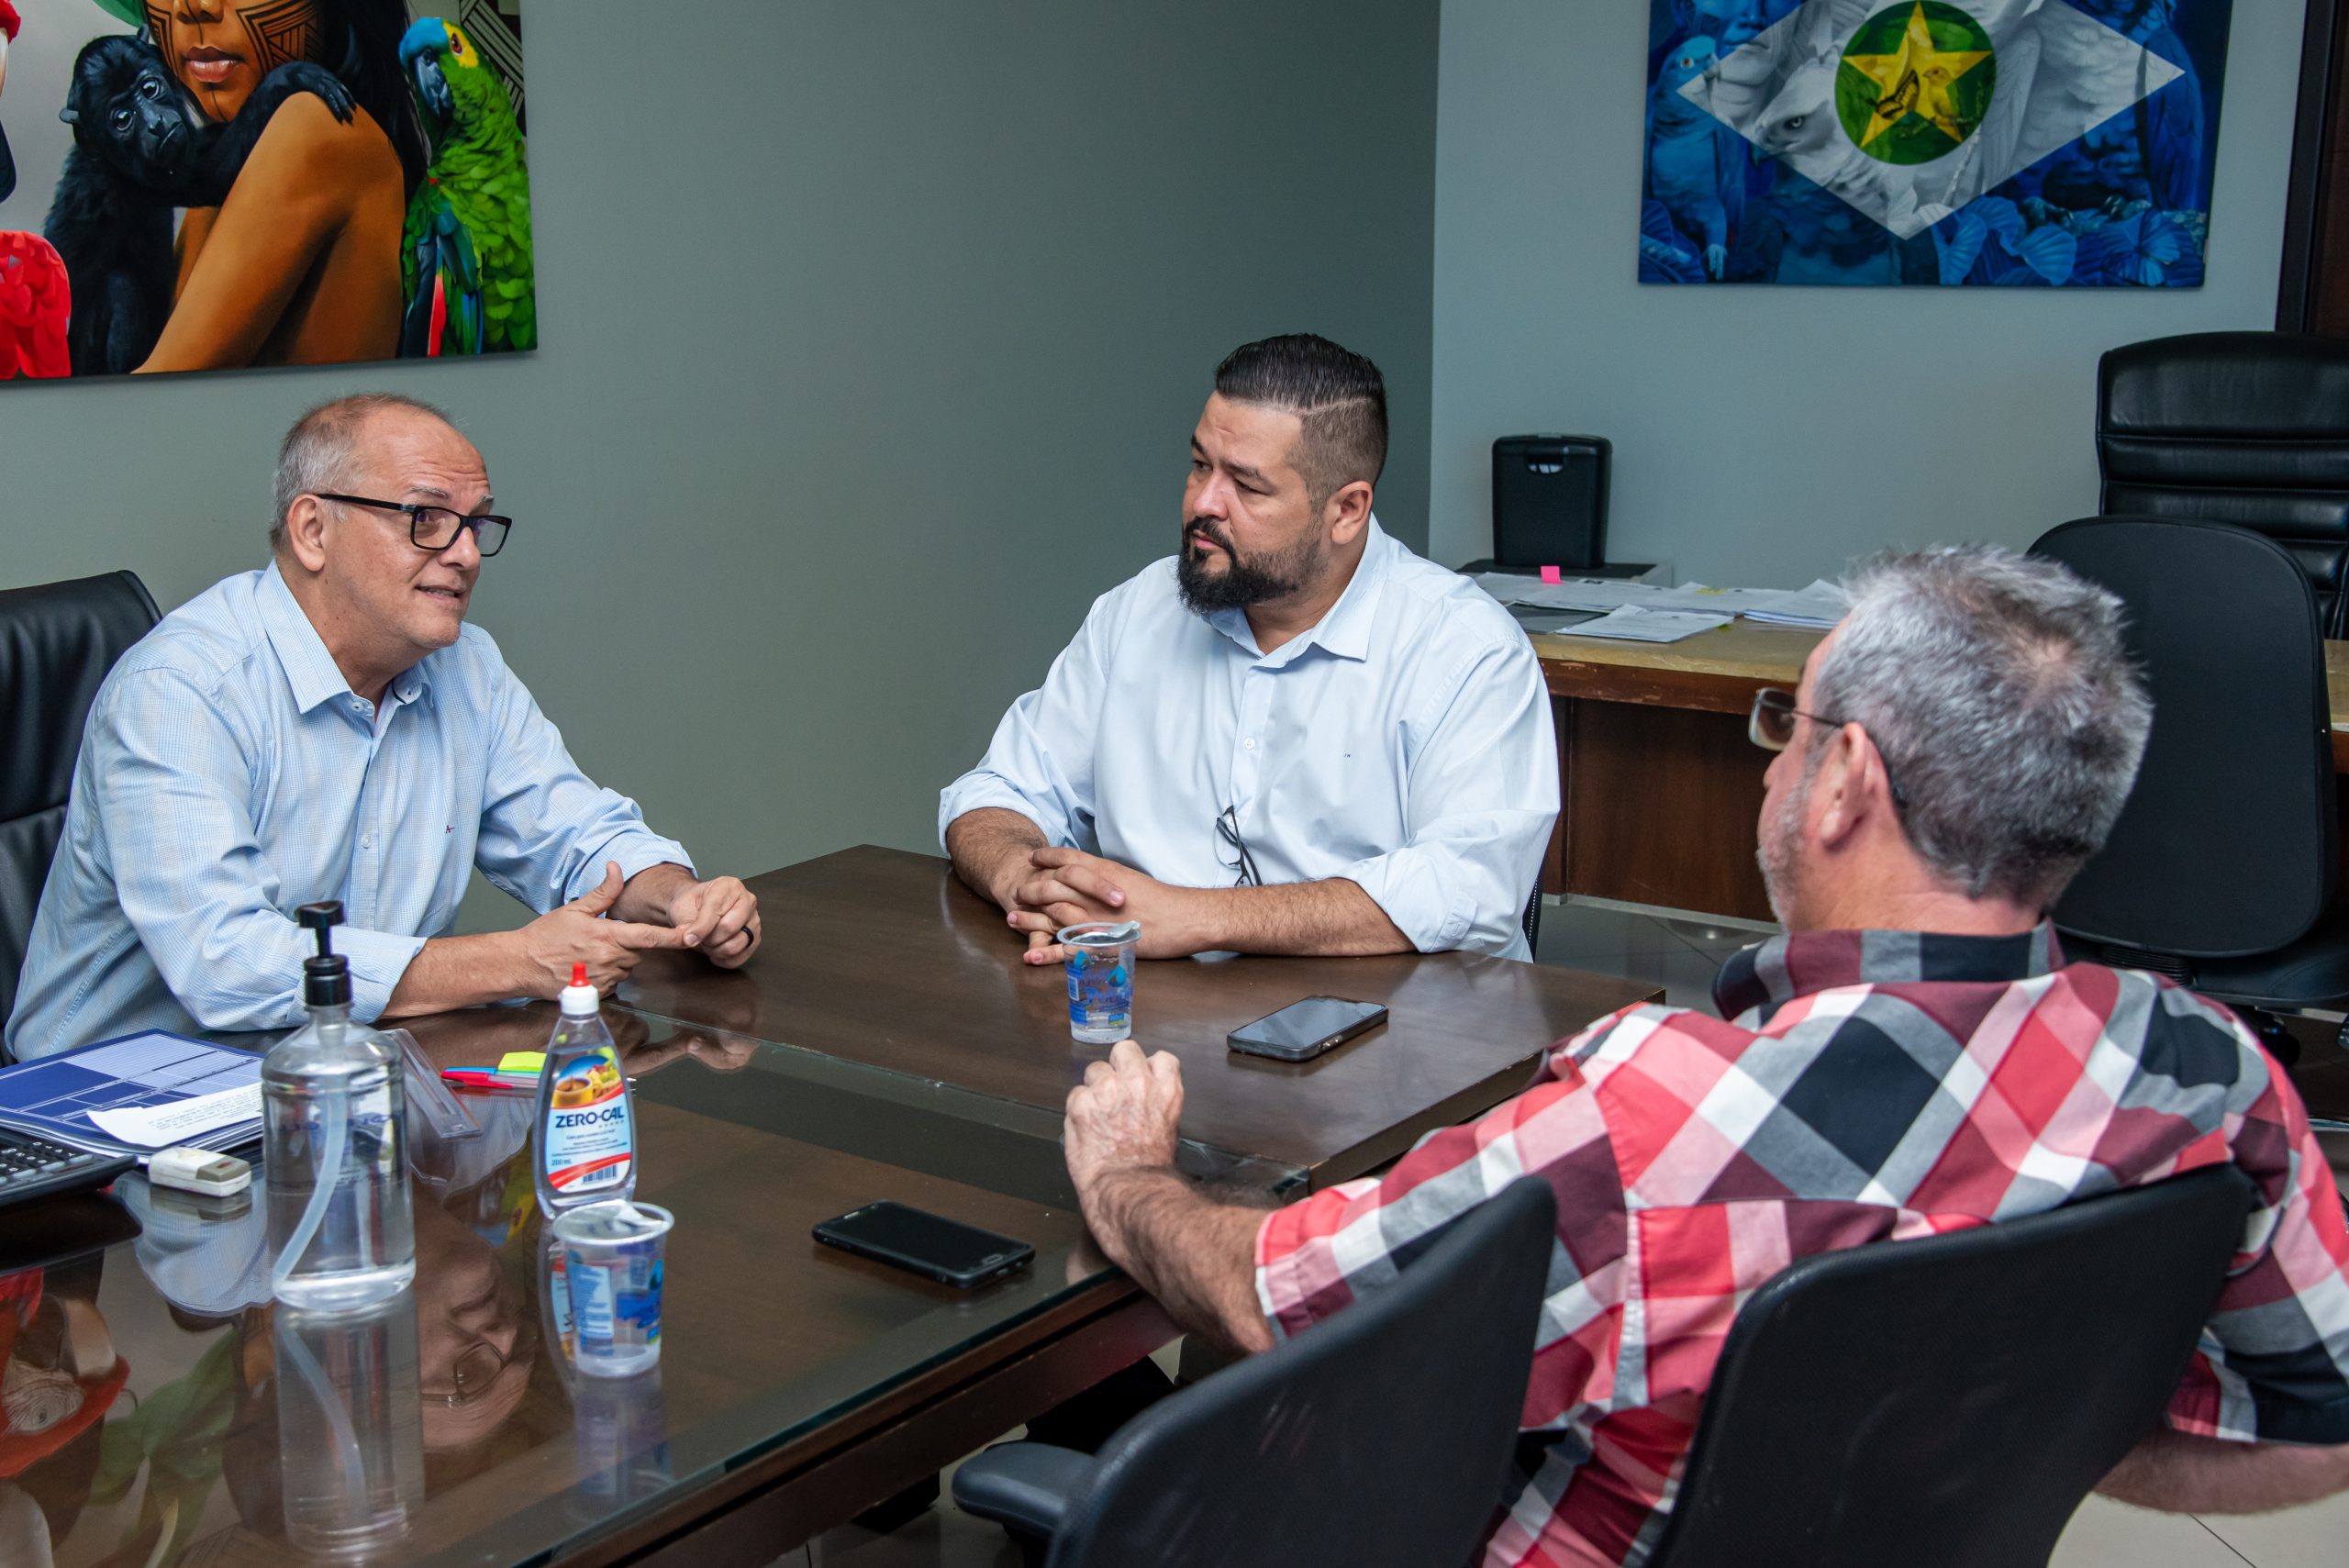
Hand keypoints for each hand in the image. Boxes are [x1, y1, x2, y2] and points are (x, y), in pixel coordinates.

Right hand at [513, 861, 686, 996]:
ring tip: (590, 952)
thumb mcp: (575, 908)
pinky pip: (615, 982)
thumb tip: (616, 867)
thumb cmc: (545, 936)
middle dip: (629, 943)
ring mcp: (604, 979)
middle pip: (639, 951)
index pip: (649, 936)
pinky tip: (588, 967)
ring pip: (627, 967)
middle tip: (602, 937)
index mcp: (608, 936)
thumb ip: (604, 892)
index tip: (692, 936)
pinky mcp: (598, 993)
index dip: (673, 937)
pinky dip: (608, 974)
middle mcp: (610, 959)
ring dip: (618, 959)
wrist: (521, 964)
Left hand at [665, 874, 760, 967]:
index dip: (700, 929)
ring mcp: (754, 919)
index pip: (716, 912)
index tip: (688, 939)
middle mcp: (747, 900)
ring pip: (735, 945)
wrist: (697, 908)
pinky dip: (724, 959)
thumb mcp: (682, 908)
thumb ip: (686, 925)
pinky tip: (715, 951)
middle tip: (699, 937)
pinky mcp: (755, 938)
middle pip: (729, 928)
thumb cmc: (692, 905)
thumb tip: (689, 940)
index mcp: (729, 886)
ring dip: (716, 950)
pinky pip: (740, 957)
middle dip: (709, 939)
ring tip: (707, 943)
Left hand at [1006, 848, 1205, 963]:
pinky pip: (1067, 949)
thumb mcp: (1134, 880)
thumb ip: (1111, 880)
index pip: (1068, 860)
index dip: (1047, 857)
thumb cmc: (1166, 901)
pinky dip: (1047, 952)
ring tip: (1011, 920)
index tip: (1033, 858)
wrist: (1186, 918)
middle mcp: (1096, 894)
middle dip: (1031, 889)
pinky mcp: (1101, 945)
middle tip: (1018, 893)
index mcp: (1105, 874)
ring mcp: (1097, 920)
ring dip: (1029, 919)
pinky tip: (1031, 955)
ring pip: (1053, 916)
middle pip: (1052, 887)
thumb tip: (1098, 880)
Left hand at [1064, 1039, 1184, 1198]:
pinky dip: (1078, 1109)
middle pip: (1125, 1050)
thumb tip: (1145, 1097)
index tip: (1142, 1079)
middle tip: (1114, 1088)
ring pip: (1095, 1069)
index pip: (1160, 1059)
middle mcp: (1137, 1082)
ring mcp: (1107, 1090)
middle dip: (1118, 1066)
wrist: (1128, 1187)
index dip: (1148, 1068)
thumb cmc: (1149, 1168)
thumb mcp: (1169, 1128)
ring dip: (1095, 1088)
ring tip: (1098, 1113)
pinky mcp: (1081, 1103)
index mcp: (1166, 1089)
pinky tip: (1086, 1126)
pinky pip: (1076, 1094)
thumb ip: (1157, 1102)